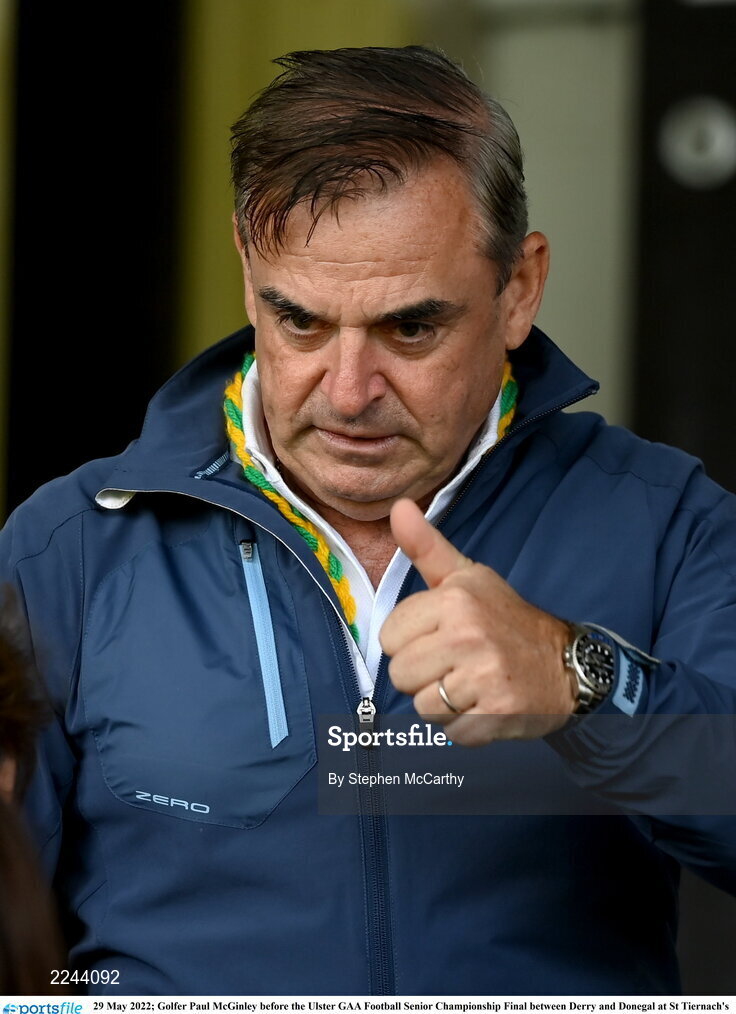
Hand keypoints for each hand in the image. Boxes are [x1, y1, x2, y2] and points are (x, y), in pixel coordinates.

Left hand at [379, 499, 575, 745]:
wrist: (567, 664)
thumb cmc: (505, 619)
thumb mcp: (466, 578)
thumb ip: (426, 546)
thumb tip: (398, 506)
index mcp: (454, 599)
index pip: (390, 638)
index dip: (411, 642)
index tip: (441, 636)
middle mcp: (468, 635)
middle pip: (401, 675)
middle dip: (424, 675)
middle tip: (458, 664)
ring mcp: (485, 676)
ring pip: (423, 707)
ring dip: (445, 704)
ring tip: (472, 685)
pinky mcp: (498, 715)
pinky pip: (453, 733)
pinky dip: (467, 727)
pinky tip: (487, 705)